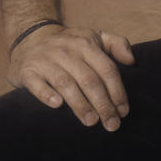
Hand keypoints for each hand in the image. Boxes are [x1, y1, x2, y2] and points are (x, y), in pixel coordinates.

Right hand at [8, 24, 134, 131]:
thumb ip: (117, 44)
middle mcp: (67, 51)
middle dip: (103, 104)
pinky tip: (57, 106)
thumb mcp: (94, 36)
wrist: (31, 38)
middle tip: (111, 125)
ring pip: (66, 83)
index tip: (124, 111)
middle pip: (89, 79)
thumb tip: (132, 61)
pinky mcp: (28, 71)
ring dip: (80, 104)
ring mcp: (46, 60)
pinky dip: (47, 94)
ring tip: (91, 122)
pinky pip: (37, 84)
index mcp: (86, 44)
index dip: (117, 91)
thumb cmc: (70, 43)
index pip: (106, 69)